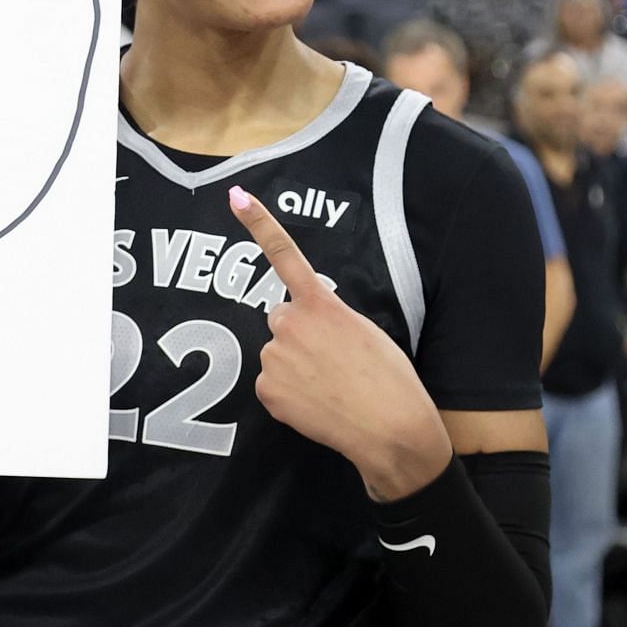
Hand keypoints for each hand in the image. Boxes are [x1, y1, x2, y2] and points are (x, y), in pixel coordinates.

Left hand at [229, 187, 450, 501]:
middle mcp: (289, 324)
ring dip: (295, 366)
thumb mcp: (364, 331)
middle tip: (332, 360)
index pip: (285, 255)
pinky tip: (317, 404)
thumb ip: (329, 318)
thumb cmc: (390, 380)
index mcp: (320, 305)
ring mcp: (273, 357)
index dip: (258, 223)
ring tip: (330, 386)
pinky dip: (289, 394)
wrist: (390, 430)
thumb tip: (308, 324)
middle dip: (298, 334)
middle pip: (281, 319)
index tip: (236, 196)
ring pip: (277, 354)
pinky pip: (272, 385)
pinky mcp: (266, 390)